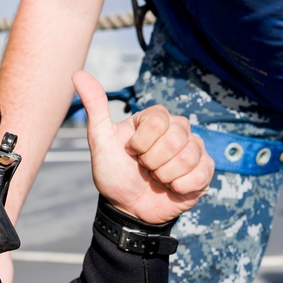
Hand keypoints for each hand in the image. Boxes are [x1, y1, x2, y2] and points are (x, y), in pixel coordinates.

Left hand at [73, 71, 213, 223]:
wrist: (128, 208)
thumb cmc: (114, 173)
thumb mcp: (101, 141)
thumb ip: (95, 107)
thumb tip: (78, 74)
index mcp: (156, 118)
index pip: (158, 121)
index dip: (141, 143)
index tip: (131, 151)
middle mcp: (178, 130)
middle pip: (175, 138)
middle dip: (153, 161)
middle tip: (145, 168)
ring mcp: (194, 149)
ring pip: (188, 157)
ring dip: (165, 175)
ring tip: (158, 178)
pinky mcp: (204, 171)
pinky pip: (201, 173)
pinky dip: (181, 186)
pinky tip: (172, 188)